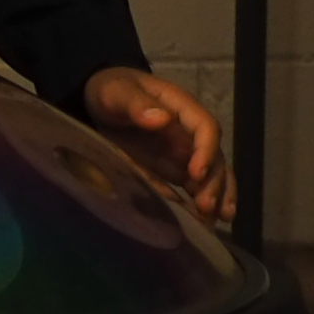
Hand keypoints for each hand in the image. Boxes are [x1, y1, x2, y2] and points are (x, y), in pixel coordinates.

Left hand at [83, 66, 233, 223]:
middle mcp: (189, 133)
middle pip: (214, 158)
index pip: (206, 128)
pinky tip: (201, 223)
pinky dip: (196, 203)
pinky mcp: (171, 168)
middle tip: (206, 206)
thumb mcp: (116, 92)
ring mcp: (182, 153)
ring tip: (215, 221)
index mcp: (181, 108)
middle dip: (214, 182)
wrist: (97, 101)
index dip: (206, 150)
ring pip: (210, 176)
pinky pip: (188, 187)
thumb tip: (162, 119)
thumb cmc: (109, 90)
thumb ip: (136, 103)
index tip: (197, 172)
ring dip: (216, 196)